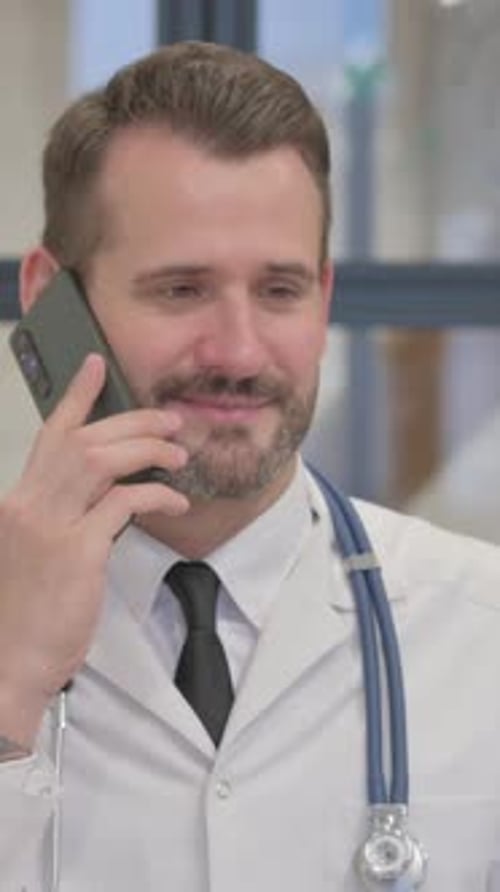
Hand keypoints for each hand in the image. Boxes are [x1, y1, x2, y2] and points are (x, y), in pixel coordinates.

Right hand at [0, 353, 188, 747]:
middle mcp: (27, 504)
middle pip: (84, 440)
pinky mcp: (77, 551)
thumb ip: (60, 516)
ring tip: (178, 451)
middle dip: (132, 422)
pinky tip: (175, 497)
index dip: (77, 397)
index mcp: (16, 501)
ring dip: (147, 449)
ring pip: (103, 460)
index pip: (49, 435)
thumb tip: (109, 493)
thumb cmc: (22, 612)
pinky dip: (156, 492)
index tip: (97, 366)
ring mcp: (50, 525)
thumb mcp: (32, 554)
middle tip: (168, 419)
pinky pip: (125, 502)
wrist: (8, 662)